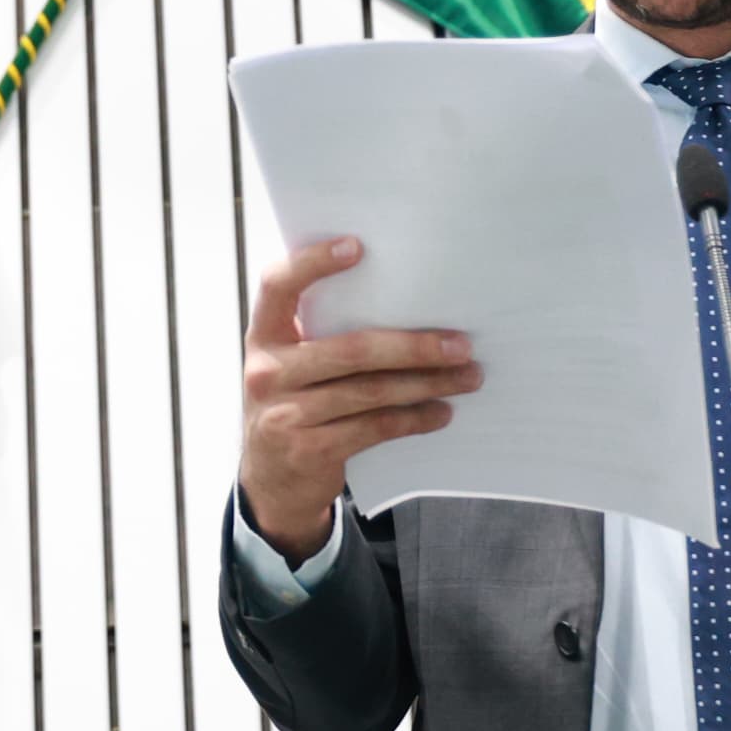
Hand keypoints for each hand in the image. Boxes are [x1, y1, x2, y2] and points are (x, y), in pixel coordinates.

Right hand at [238, 238, 478, 559]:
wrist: (271, 484)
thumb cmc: (294, 405)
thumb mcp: (290, 366)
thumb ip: (321, 335)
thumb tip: (405, 303)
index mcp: (264, 337)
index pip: (278, 286)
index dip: (312, 263)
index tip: (357, 246)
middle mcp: (268, 372)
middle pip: (351, 350)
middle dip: (414, 346)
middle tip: (460, 344)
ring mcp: (286, 414)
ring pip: (371, 391)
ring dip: (427, 384)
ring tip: (466, 378)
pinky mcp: (310, 449)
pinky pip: (375, 428)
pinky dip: (414, 419)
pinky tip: (441, 413)